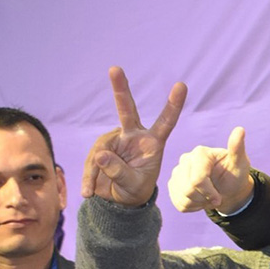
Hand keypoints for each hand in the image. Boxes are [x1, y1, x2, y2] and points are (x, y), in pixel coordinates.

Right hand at [81, 66, 186, 206]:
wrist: (121, 200)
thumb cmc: (136, 189)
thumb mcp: (132, 184)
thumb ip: (118, 171)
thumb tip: (100, 155)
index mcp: (153, 143)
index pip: (166, 121)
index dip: (173, 104)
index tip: (182, 85)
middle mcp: (134, 136)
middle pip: (127, 109)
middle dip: (120, 89)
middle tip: (115, 69)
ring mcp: (116, 139)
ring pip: (101, 150)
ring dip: (96, 173)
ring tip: (95, 191)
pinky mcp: (100, 147)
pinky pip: (92, 160)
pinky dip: (88, 178)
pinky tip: (88, 192)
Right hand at [167, 127, 253, 213]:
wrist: (227, 188)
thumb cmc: (235, 174)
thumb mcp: (240, 164)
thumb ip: (237, 149)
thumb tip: (240, 130)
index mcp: (200, 153)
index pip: (197, 179)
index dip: (209, 193)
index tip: (219, 197)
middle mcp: (185, 159)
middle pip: (188, 189)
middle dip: (205, 198)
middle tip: (216, 197)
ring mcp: (177, 172)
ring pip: (182, 197)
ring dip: (199, 203)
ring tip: (209, 197)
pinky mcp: (172, 184)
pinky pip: (178, 203)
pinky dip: (192, 207)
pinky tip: (201, 199)